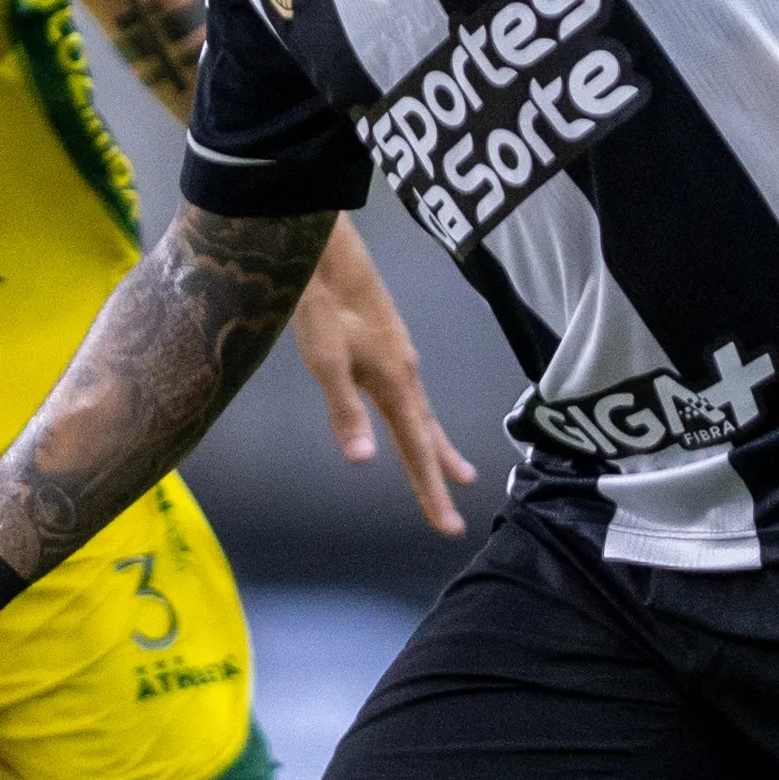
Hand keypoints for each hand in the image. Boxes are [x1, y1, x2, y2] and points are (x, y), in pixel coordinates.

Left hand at [290, 218, 476, 533]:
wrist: (328, 253)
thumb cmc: (322, 306)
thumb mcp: (327, 361)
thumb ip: (346, 410)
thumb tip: (364, 461)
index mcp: (395, 383)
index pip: (416, 449)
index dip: (430, 490)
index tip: (447, 526)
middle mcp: (406, 373)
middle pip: (428, 436)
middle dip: (439, 477)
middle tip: (453, 517)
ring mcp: (400, 357)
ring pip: (423, 415)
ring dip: (436, 447)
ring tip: (456, 472)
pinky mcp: (390, 345)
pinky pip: (413, 397)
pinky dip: (421, 421)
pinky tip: (414, 416)